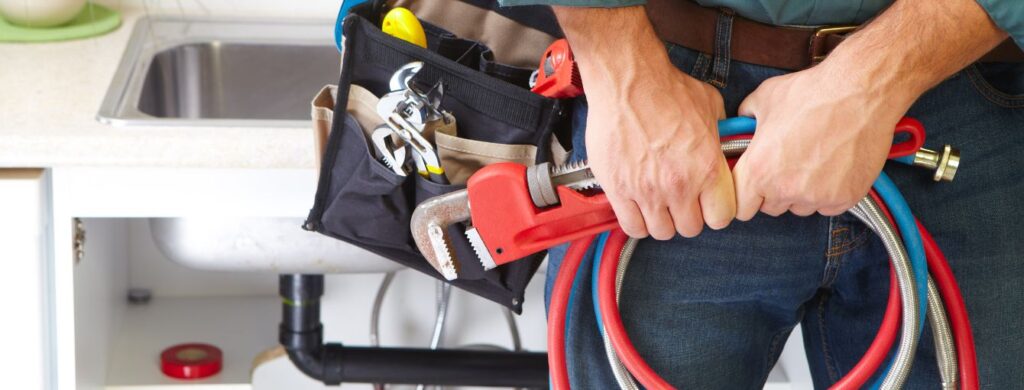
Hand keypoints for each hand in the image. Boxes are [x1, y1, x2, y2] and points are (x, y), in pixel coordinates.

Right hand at [585, 64, 734, 238]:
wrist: (627, 80)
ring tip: (657, 204)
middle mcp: (679, 185)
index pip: (721, 217)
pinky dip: (636, 222)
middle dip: (688, 216)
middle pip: (690, 228)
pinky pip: (632, 226)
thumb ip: (720, 134)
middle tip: (680, 202)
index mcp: (707, 168)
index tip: (708, 204)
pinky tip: (637, 207)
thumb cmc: (665, 88)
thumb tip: (723, 143)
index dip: (716, 212)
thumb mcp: (710, 107)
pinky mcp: (619, 189)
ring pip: (661, 232)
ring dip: (662, 221)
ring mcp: (647, 190)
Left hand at [733, 63, 914, 218]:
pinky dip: (829, 193)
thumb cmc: (812, 93)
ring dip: (802, 193)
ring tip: (813, 161)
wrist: (860, 92)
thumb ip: (746, 117)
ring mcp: (817, 197)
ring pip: (800, 207)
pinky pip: (828, 206)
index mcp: (758, 170)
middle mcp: (785, 189)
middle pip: (770, 207)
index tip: (754, 186)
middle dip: (774, 191)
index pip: (741, 207)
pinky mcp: (845, 198)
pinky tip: (834, 167)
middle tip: (788, 164)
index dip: (746, 196)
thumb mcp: (764, 98)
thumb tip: (741, 124)